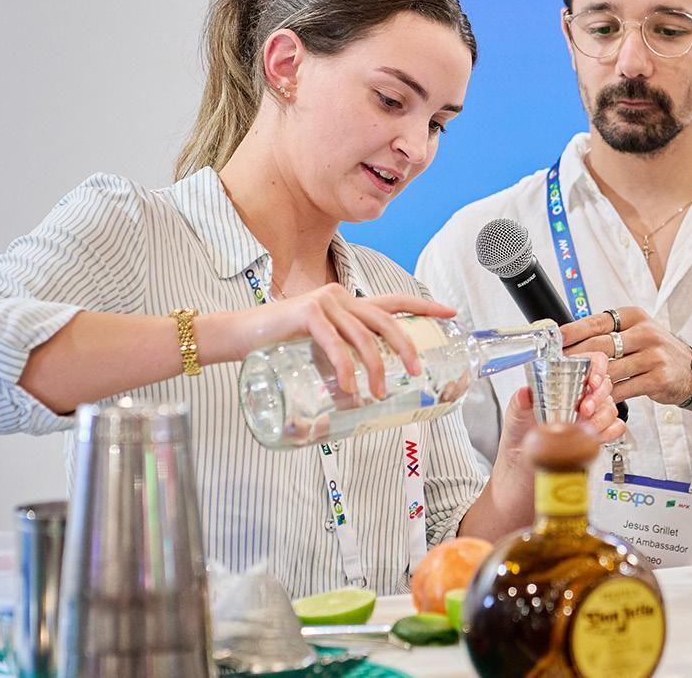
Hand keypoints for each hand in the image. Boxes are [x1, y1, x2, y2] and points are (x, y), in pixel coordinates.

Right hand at [235, 283, 455, 399]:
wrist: (240, 336)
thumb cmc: (281, 346)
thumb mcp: (320, 349)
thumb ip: (342, 357)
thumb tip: (363, 389)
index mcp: (348, 303)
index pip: (393, 301)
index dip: (424, 306)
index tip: (451, 313)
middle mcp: (340, 297)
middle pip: (385, 321)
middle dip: (407, 347)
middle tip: (417, 372)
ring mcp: (324, 303)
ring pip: (363, 337)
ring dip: (375, 369)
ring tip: (377, 394)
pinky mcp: (307, 314)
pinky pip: (335, 344)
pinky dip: (344, 368)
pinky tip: (348, 387)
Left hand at [494, 352, 624, 471]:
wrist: (520, 478)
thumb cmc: (517, 444)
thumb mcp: (514, 418)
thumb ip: (519, 403)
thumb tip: (525, 392)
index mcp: (560, 386)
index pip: (588, 363)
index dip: (596, 367)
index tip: (591, 381)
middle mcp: (577, 399)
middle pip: (605, 385)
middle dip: (598, 396)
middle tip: (584, 409)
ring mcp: (588, 418)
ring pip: (611, 407)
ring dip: (602, 417)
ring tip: (585, 427)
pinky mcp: (595, 437)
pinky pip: (616, 428)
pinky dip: (610, 432)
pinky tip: (596, 437)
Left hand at [560, 307, 691, 406]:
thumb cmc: (658, 352)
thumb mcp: (637, 333)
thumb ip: (609, 335)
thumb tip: (571, 342)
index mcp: (634, 317)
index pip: (597, 322)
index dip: (573, 332)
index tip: (555, 340)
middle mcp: (645, 333)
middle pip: (601, 346)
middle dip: (575, 358)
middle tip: (557, 368)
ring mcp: (653, 356)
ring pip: (611, 370)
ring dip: (589, 382)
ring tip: (572, 389)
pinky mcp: (658, 378)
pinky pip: (624, 389)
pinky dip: (607, 396)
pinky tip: (596, 400)